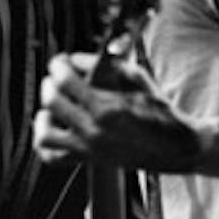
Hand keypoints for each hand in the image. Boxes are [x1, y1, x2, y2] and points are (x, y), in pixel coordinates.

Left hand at [33, 52, 200, 171]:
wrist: (175, 147)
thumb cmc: (159, 111)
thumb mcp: (137, 78)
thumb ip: (103, 64)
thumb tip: (74, 58)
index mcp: (108, 108)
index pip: (65, 81)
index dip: (58, 66)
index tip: (60, 62)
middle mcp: (94, 131)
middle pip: (51, 101)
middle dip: (50, 83)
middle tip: (58, 78)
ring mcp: (89, 149)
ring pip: (44, 134)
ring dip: (43, 115)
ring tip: (53, 106)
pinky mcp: (88, 160)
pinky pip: (51, 156)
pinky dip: (45, 142)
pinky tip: (54, 126)